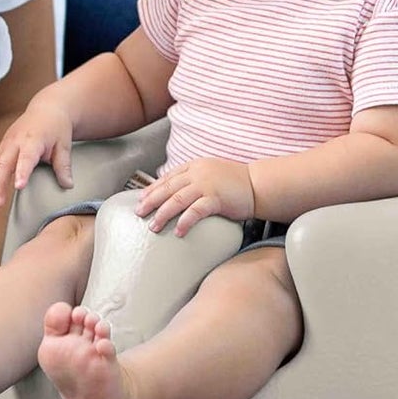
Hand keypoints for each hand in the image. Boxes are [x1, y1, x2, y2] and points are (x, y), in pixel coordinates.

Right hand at [0, 98, 75, 207]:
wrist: (46, 109)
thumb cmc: (56, 127)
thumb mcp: (64, 145)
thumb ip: (63, 166)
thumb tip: (67, 185)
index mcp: (33, 139)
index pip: (26, 158)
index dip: (22, 172)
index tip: (18, 186)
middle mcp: (15, 141)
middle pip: (4, 163)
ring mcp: (6, 144)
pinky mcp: (1, 147)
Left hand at [135, 157, 254, 234]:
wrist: (259, 184)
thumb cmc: (236, 183)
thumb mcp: (211, 175)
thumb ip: (194, 181)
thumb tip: (176, 193)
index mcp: (194, 166)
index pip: (168, 177)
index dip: (152, 189)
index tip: (141, 199)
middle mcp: (197, 173)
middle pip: (167, 187)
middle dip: (150, 201)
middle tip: (138, 213)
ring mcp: (206, 185)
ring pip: (177, 199)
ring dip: (163, 214)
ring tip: (153, 227)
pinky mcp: (216, 198)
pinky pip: (196, 211)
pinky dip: (185, 221)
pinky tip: (178, 232)